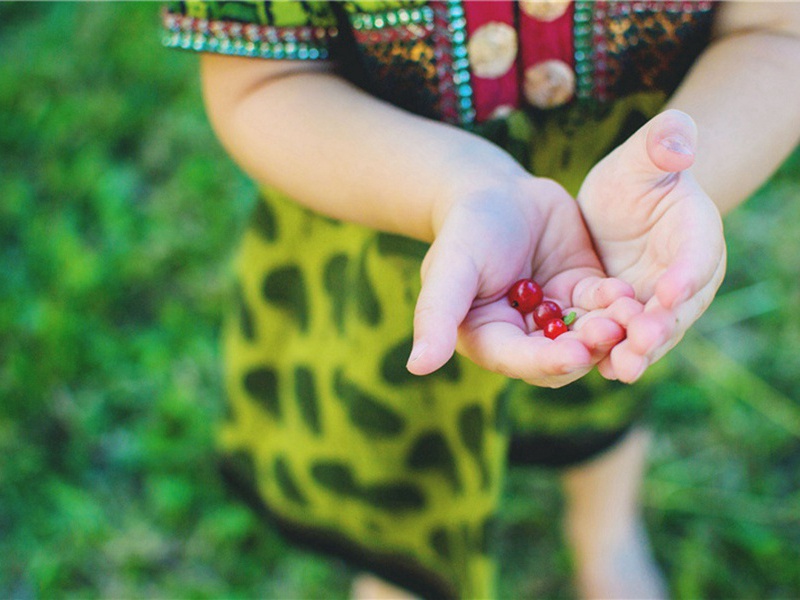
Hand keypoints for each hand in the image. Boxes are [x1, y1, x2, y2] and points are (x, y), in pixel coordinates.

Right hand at [406, 176, 640, 387]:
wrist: (497, 191)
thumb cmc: (465, 230)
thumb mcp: (449, 269)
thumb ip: (435, 315)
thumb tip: (416, 367)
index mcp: (490, 339)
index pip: (519, 360)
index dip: (546, 361)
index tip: (572, 355)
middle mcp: (526, 337)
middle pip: (562, 356)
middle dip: (588, 347)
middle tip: (611, 330)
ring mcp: (557, 317)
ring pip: (590, 334)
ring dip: (610, 329)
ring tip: (626, 313)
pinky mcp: (583, 294)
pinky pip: (606, 306)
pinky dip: (617, 303)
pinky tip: (624, 292)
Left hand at [577, 109, 725, 382]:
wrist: (618, 208)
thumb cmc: (636, 177)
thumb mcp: (643, 157)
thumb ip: (662, 144)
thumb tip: (681, 136)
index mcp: (698, 236)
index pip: (698, 257)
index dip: (687, 275)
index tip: (668, 291)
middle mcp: (686, 278)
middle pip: (678, 308)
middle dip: (661, 326)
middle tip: (641, 342)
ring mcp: (659, 304)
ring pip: (651, 332)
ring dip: (637, 351)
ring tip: (618, 368)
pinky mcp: (631, 318)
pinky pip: (623, 337)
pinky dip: (611, 353)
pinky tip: (593, 369)